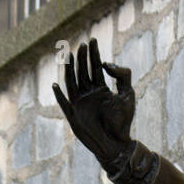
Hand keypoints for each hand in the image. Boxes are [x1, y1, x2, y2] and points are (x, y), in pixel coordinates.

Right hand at [52, 39, 134, 167]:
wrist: (118, 144)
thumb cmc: (124, 122)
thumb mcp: (128, 95)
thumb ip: (123, 75)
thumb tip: (106, 63)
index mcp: (101, 89)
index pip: (95, 67)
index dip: (94, 53)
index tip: (93, 39)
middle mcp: (89, 94)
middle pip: (83, 71)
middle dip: (82, 57)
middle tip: (83, 44)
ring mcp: (80, 104)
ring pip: (72, 82)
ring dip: (69, 69)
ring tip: (68, 55)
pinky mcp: (74, 116)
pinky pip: (64, 104)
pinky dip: (59, 96)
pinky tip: (55, 85)